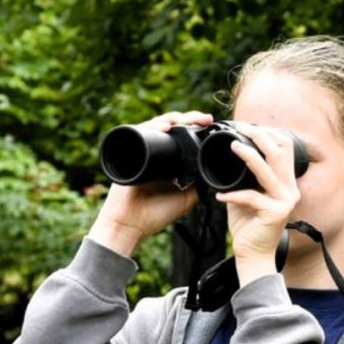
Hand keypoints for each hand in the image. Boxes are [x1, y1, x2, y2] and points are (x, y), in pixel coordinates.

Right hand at [88, 110, 214, 255]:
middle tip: (205, 118)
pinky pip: (140, 133)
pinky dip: (152, 126)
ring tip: (186, 119)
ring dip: (172, 119)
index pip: (181, 139)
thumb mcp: (185, 199)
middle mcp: (154, 155)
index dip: (195, 129)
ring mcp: (141, 152)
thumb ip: (198, 186)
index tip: (210, 124)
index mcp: (168, 163)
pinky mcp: (130, 154)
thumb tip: (213, 172)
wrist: (130, 225)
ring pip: (156, 126)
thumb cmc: (154, 215)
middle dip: (188, 119)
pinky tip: (165, 127)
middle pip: (171, 128)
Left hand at [219, 125, 302, 280]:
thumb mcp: (247, 194)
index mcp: (287, 183)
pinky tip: (220, 196)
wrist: (253, 255)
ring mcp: (285, 201)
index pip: (286, 149)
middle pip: (279, 153)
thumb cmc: (249, 226)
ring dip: (249, 155)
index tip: (249, 126)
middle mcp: (290, 190)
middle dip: (260, 136)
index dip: (270, 133)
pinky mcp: (275, 213)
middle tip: (242, 127)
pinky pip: (251, 197)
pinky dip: (233, 196)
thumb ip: (245, 177)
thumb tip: (230, 157)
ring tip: (234, 146)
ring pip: (268, 169)